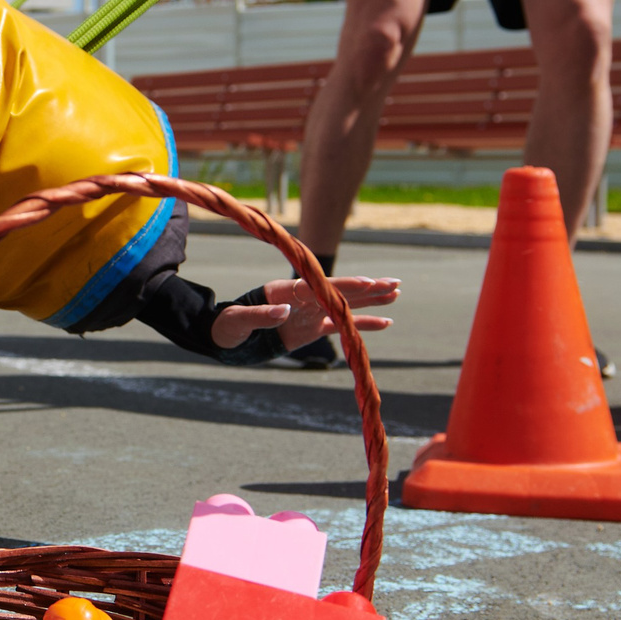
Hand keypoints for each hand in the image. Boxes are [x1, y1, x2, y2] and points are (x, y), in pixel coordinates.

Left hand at [209, 277, 399, 353]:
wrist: (224, 336)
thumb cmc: (226, 327)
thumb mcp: (236, 322)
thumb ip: (259, 317)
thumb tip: (284, 312)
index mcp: (283, 290)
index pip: (319, 285)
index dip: (343, 285)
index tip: (367, 283)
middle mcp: (300, 297)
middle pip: (339, 290)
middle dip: (367, 288)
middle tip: (394, 283)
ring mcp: (308, 311)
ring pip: (345, 304)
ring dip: (371, 299)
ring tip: (397, 293)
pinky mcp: (311, 327)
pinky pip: (341, 325)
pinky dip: (363, 323)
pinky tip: (385, 322)